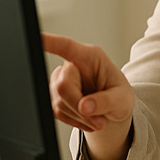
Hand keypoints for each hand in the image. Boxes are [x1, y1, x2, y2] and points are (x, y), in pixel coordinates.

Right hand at [42, 33, 134, 159]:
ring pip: (58, 102)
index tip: (37, 38)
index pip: (66, 46)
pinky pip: (56, 112)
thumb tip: (85, 106)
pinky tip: (87, 119)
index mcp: (90, 57)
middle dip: (79, 106)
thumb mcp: (122, 100)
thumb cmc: (120, 98)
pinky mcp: (54, 96)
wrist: (114, 111)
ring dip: (79, 116)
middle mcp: (72, 66)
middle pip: (62, 85)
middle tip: (98, 120)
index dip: (50, 42)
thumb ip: (106, 101)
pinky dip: (73, 120)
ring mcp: (60, 81)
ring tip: (98, 120)